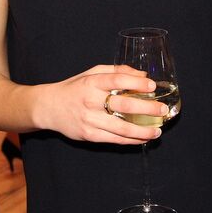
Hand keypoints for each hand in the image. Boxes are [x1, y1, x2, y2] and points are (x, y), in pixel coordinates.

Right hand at [32, 65, 162, 144]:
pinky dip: (131, 140)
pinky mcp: (89, 135)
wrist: (48, 108)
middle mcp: (90, 100)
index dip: (136, 82)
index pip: (116, 80)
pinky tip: (143, 138)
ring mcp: (89, 120)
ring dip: (143, 131)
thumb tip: (143, 74)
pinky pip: (114, 140)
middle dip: (147, 108)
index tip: (152, 85)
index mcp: (91, 82)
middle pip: (123, 104)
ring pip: (121, 128)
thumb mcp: (92, 74)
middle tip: (163, 110)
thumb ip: (116, 72)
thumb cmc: (74, 88)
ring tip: (158, 131)